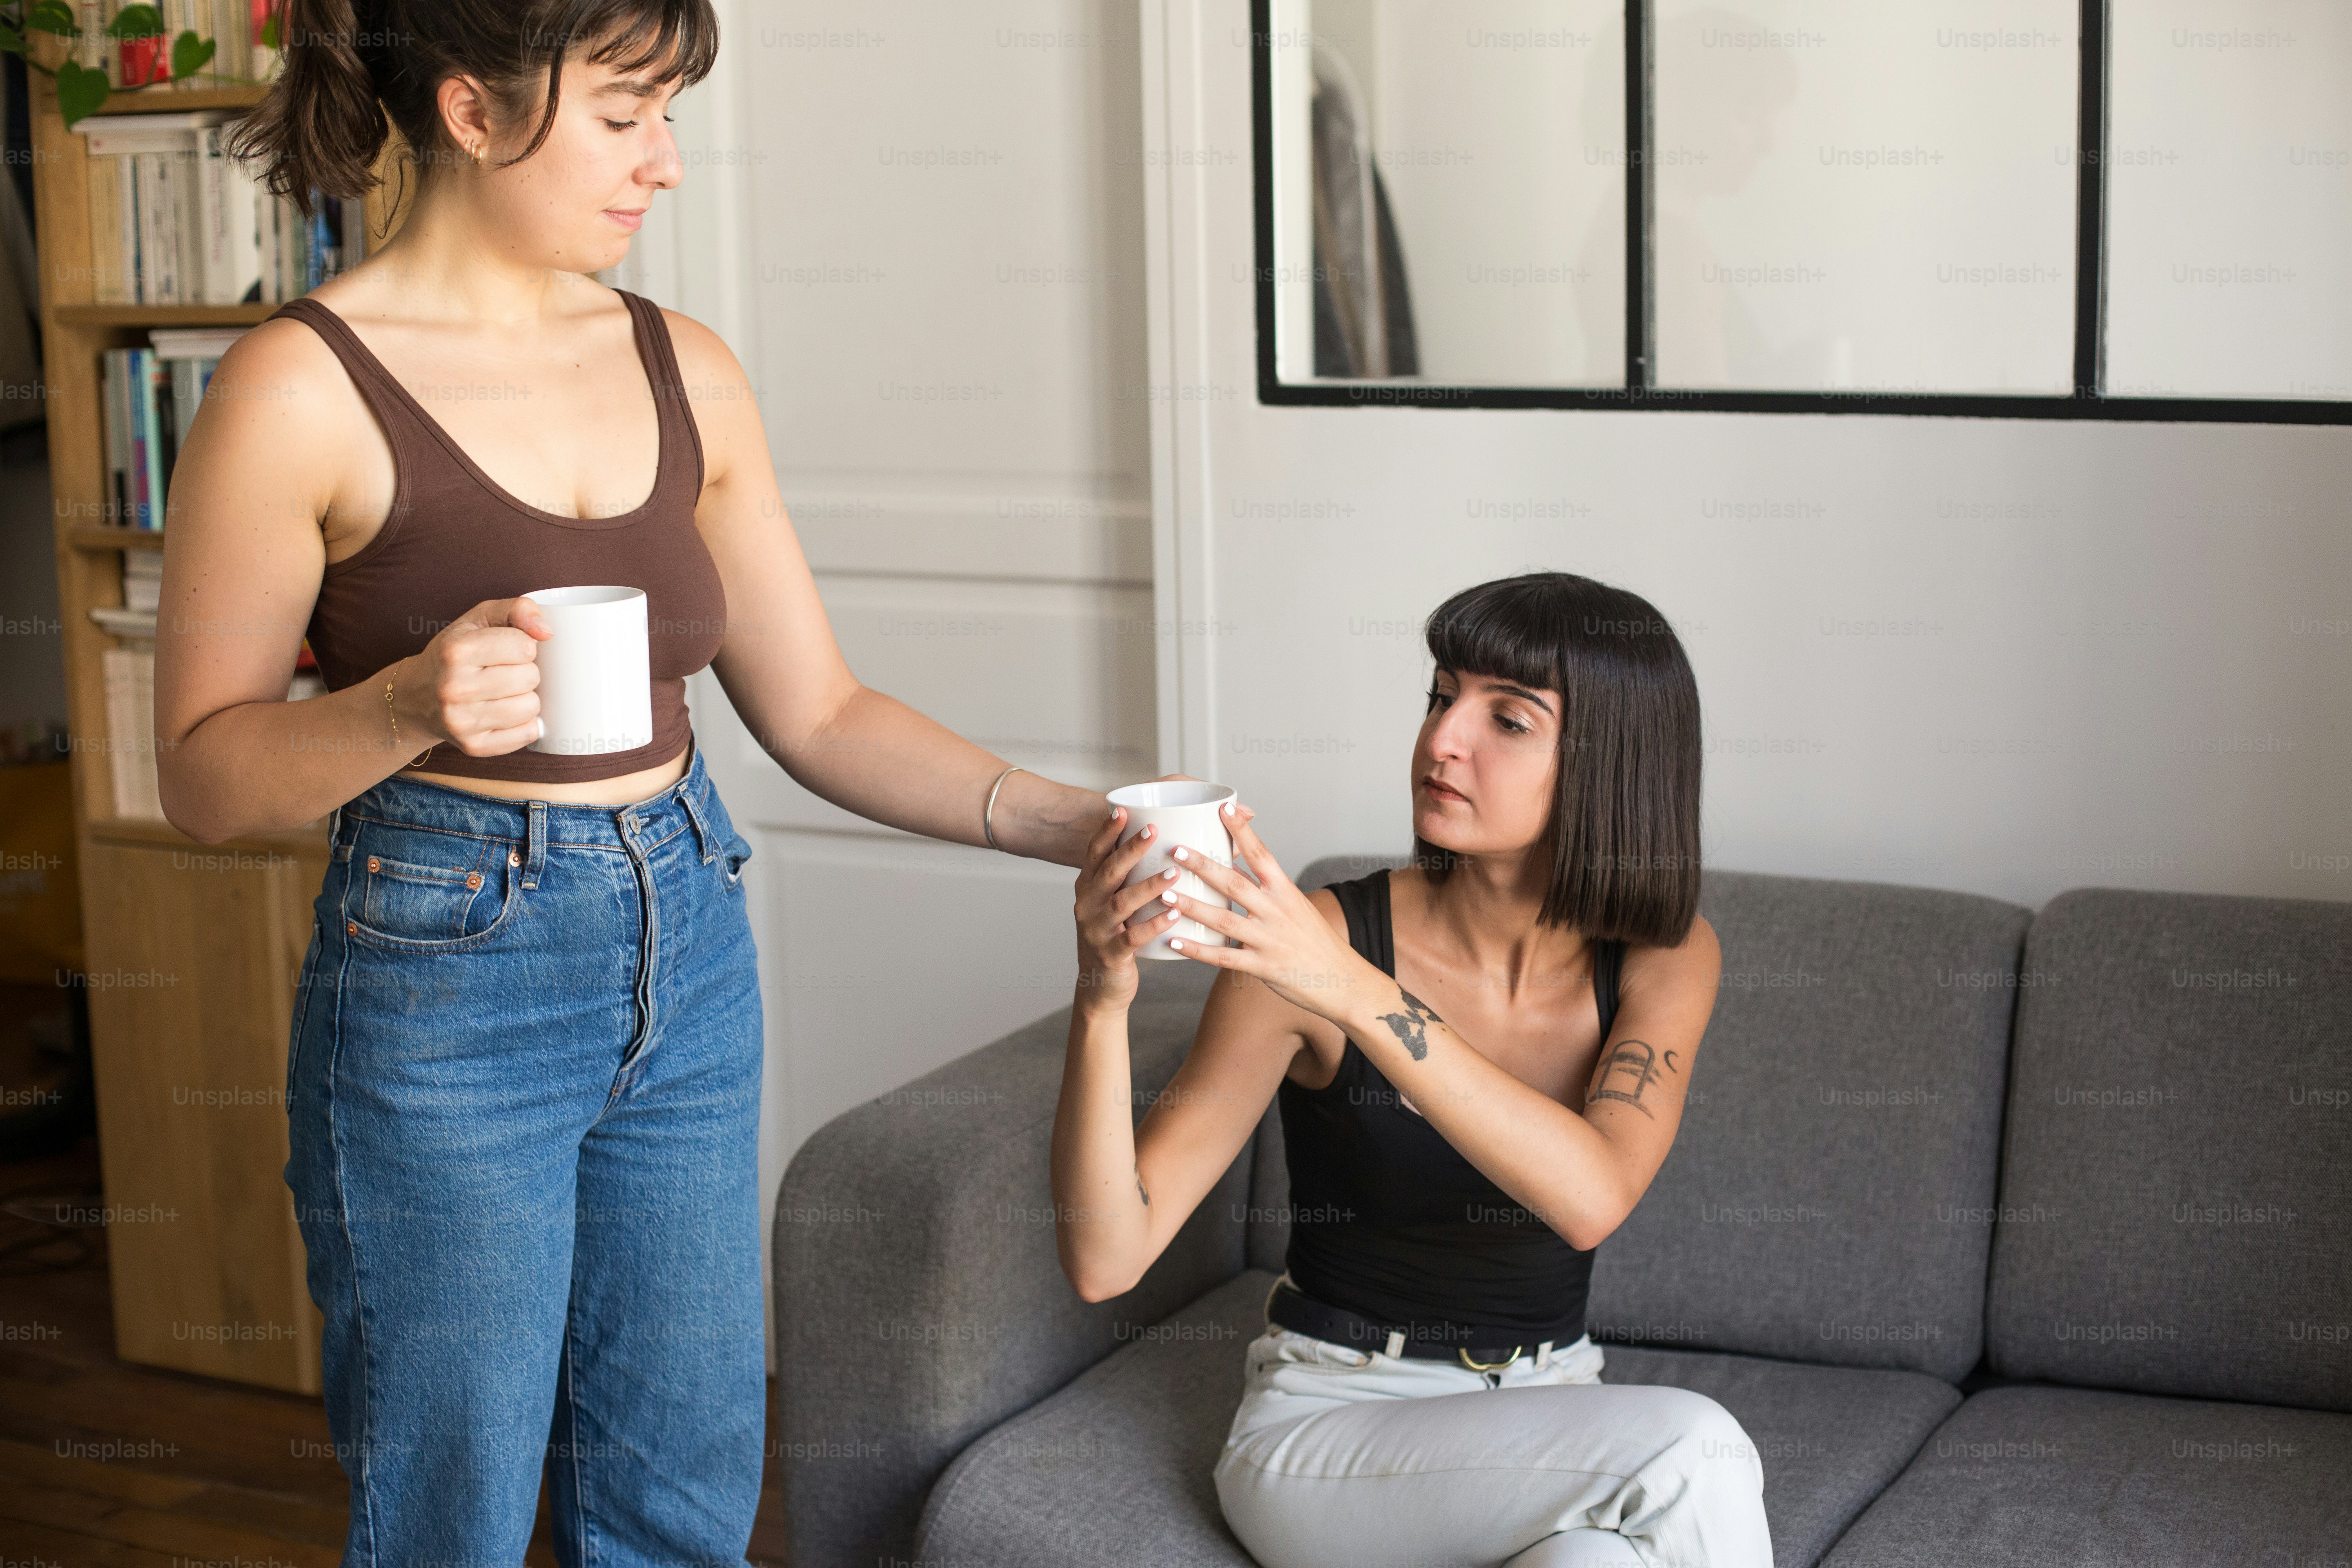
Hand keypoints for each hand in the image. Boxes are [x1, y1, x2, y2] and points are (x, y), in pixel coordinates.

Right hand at [392, 596, 551, 756]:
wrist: (416, 696)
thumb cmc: (455, 654)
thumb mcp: (478, 619)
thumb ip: (516, 609)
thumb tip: (546, 631)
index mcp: (456, 651)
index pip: (525, 646)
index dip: (523, 646)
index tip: (507, 650)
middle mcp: (454, 687)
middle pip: (530, 677)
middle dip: (525, 672)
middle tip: (504, 673)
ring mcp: (462, 721)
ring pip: (531, 707)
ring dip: (526, 698)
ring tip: (504, 693)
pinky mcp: (473, 746)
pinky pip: (527, 734)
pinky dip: (524, 724)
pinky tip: (505, 714)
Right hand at [1072, 804, 1185, 1014]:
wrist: (1101, 988)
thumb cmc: (1117, 936)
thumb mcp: (1117, 904)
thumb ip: (1133, 878)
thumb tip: (1173, 846)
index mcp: (1088, 888)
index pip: (1094, 853)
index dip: (1107, 832)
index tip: (1122, 810)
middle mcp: (1087, 905)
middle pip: (1107, 872)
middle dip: (1129, 850)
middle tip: (1153, 830)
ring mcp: (1096, 931)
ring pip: (1121, 903)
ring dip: (1148, 886)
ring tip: (1174, 873)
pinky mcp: (1110, 955)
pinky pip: (1132, 938)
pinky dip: (1153, 925)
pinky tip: (1173, 916)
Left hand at [1161, 804, 1379, 1021]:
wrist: (1342, 979)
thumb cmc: (1315, 941)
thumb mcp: (1296, 906)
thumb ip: (1266, 887)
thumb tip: (1235, 862)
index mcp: (1286, 891)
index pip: (1262, 854)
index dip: (1242, 831)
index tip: (1223, 809)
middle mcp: (1278, 912)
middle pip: (1235, 884)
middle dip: (1203, 866)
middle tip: (1176, 851)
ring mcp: (1269, 940)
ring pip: (1225, 920)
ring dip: (1193, 906)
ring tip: (1166, 894)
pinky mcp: (1263, 967)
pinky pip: (1224, 958)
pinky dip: (1198, 950)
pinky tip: (1174, 941)